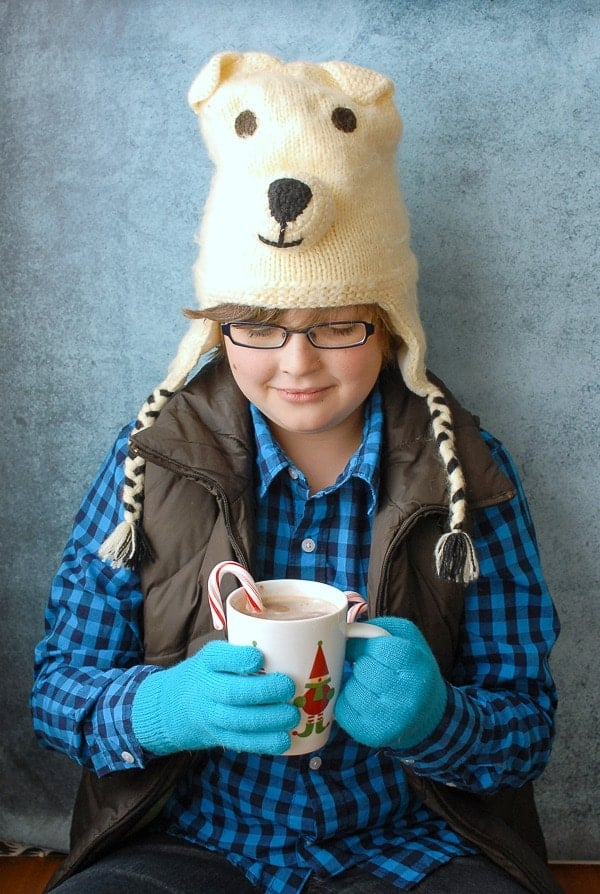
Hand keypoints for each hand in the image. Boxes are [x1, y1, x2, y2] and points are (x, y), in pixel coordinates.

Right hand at [132, 640, 298, 755]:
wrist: (173, 706)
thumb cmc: (209, 674)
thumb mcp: (216, 655)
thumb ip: (242, 651)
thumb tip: (290, 644)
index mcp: (207, 662)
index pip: (218, 657)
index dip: (239, 659)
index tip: (260, 658)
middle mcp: (205, 688)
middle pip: (231, 692)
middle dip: (263, 692)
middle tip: (288, 687)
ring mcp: (210, 716)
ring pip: (237, 721)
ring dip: (268, 720)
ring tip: (292, 715)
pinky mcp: (218, 737)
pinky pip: (240, 742)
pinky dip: (264, 743)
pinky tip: (284, 739)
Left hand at [334, 617, 446, 748]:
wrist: (429, 712)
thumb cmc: (412, 668)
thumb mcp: (405, 637)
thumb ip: (375, 628)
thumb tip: (342, 632)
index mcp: (415, 663)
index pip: (377, 648)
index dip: (362, 646)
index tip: (362, 649)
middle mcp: (407, 693)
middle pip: (363, 670)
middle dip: (358, 666)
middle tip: (366, 668)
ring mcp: (392, 718)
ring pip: (351, 692)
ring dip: (351, 685)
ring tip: (366, 685)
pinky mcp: (376, 736)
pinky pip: (344, 713)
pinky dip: (346, 703)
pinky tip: (360, 701)